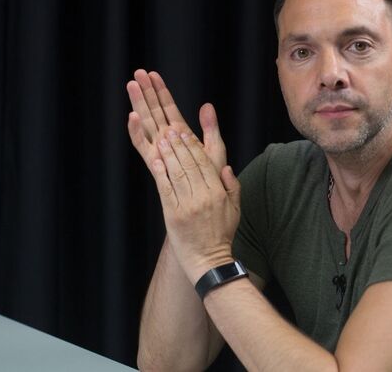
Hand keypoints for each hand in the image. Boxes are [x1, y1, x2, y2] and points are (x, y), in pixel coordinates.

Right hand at [126, 69, 226, 173]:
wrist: (205, 205)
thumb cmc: (212, 180)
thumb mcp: (215, 150)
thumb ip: (210, 128)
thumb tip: (206, 105)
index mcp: (182, 135)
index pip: (169, 108)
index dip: (161, 91)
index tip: (153, 74)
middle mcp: (167, 140)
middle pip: (154, 112)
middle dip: (146, 92)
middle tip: (137, 73)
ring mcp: (160, 151)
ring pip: (146, 123)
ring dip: (139, 105)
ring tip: (131, 86)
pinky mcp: (155, 163)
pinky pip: (143, 146)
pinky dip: (136, 132)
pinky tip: (131, 116)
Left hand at [151, 129, 241, 283]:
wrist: (209, 261)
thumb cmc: (221, 235)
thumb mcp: (235, 210)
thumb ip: (232, 186)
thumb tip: (226, 167)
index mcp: (218, 193)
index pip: (205, 163)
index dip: (194, 147)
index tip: (186, 134)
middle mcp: (203, 196)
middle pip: (189, 164)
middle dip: (179, 145)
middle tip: (170, 131)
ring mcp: (187, 205)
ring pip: (177, 173)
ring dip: (169, 154)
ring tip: (161, 140)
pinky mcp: (173, 214)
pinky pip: (166, 189)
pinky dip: (161, 174)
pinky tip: (156, 162)